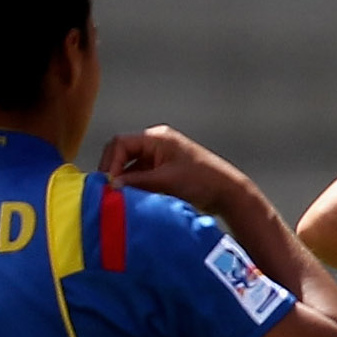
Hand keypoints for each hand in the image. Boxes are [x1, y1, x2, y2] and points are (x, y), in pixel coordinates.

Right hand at [98, 126, 243, 215]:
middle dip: (114, 171)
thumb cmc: (202, 180)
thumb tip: (111, 185)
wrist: (227, 192)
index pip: (121, 143)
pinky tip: (132, 198)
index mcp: (156, 138)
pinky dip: (134, 186)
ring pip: (130, 166)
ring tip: (120, 197)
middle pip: (122, 153)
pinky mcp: (162, 171)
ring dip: (124, 180)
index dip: (112, 163)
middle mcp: (155, 143)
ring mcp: (159, 157)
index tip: (110, 184)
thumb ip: (137, 181)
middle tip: (109, 191)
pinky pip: (140, 175)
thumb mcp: (166, 180)